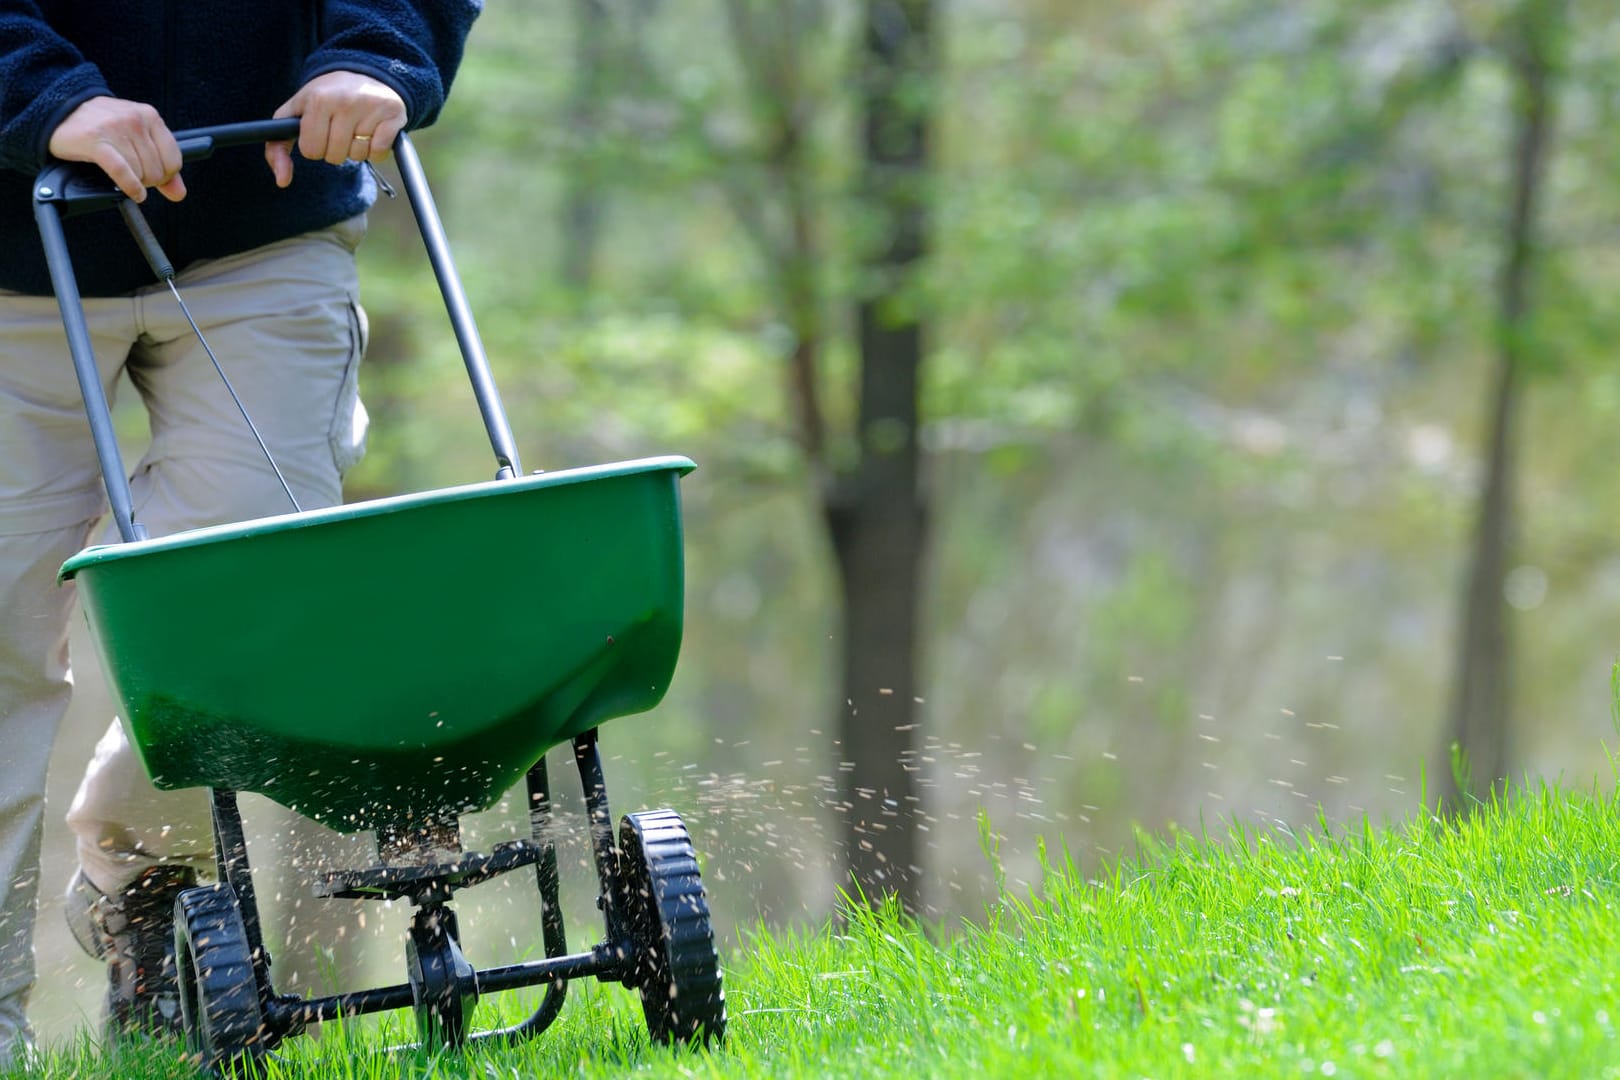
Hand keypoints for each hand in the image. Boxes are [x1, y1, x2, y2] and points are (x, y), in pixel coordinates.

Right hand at [47, 96, 184, 202]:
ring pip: (141, 173)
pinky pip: (123, 172)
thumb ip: (162, 164)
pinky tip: (133, 192)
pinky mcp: (95, 141)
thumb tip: (179, 193)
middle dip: (147, 180)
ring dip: (134, 182)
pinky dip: (131, 187)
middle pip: (158, 170)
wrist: (60, 111)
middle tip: (132, 175)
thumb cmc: (101, 126)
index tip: (152, 176)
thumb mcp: (136, 139)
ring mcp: (115, 128)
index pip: (174, 160)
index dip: (166, 176)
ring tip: (121, 175)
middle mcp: (135, 119)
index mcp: (150, 116)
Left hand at [266, 71, 406, 187]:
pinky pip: (379, 153)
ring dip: (356, 149)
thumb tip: (282, 181)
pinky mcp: (393, 116)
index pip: (311, 150)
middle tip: (339, 128)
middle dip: (335, 149)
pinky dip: (376, 150)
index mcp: (318, 99)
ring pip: (358, 156)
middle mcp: (345, 101)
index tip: (319, 129)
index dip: (314, 145)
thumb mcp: (295, 112)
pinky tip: (373, 131)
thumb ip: (277, 146)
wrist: (366, 71)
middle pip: (334, 157)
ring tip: (357, 127)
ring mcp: (371, 108)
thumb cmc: (325, 97)